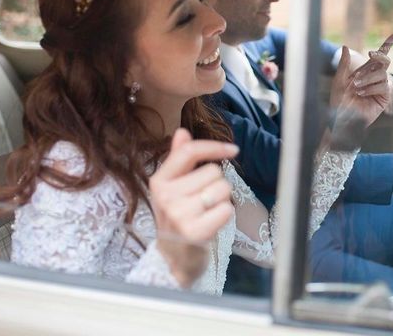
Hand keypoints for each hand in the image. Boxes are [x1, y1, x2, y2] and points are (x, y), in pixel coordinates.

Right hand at [150, 128, 236, 286]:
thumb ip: (179, 159)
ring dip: (222, 200)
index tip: (233, 149)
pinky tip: (212, 223)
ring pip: (223, 189)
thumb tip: (182, 132)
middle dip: (217, 184)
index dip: (214, 146)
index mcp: (159, 181)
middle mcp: (166, 196)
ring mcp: (179, 215)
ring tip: (208, 212)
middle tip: (204, 202)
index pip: (188, 151)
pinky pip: (226, 209)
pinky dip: (225, 215)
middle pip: (213, 172)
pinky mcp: (194, 232)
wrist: (173, 260)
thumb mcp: (173, 188)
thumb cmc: (178, 218)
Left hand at [330, 34, 392, 127]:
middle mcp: (374, 78)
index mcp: (364, 72)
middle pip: (384, 61)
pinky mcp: (384, 97)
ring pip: (382, 74)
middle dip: (380, 55)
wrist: (342, 118)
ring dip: (368, 78)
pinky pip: (383, 86)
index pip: (378, 57)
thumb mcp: (339, 80)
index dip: (387, 46)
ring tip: (356, 87)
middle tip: (371, 54)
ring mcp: (380, 87)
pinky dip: (372, 88)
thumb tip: (345, 46)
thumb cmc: (339, 101)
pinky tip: (362, 93)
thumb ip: (343, 64)